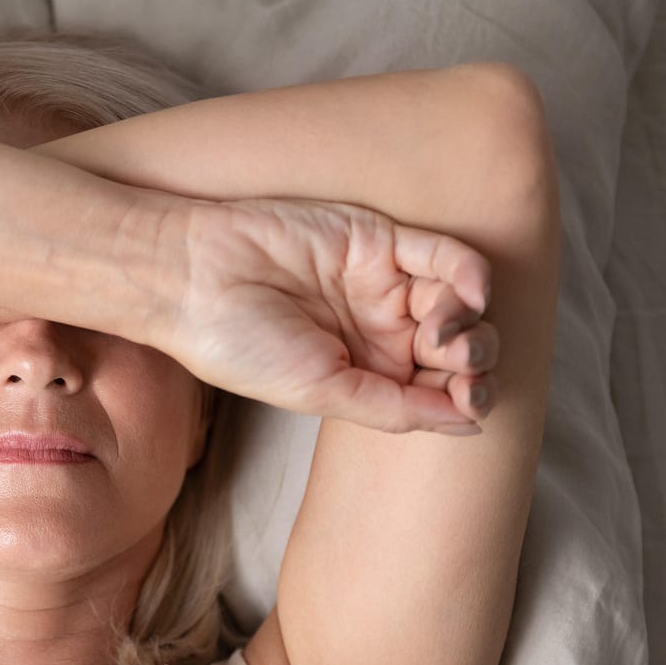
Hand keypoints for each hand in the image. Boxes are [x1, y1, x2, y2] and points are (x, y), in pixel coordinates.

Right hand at [171, 198, 496, 433]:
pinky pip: (443, 255)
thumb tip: (471, 423)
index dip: (466, 396)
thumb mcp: (323, 394)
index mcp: (364, 376)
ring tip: (439, 333)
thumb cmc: (240, 346)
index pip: (437, 390)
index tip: (470, 401)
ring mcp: (381, 285)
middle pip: (458, 348)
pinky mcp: (379, 240)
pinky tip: (468, 293)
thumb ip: (398, 409)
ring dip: (469, 321)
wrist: (194, 280)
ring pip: (459, 302)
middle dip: (471, 359)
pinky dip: (468, 273)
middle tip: (455, 365)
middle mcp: (378, 331)